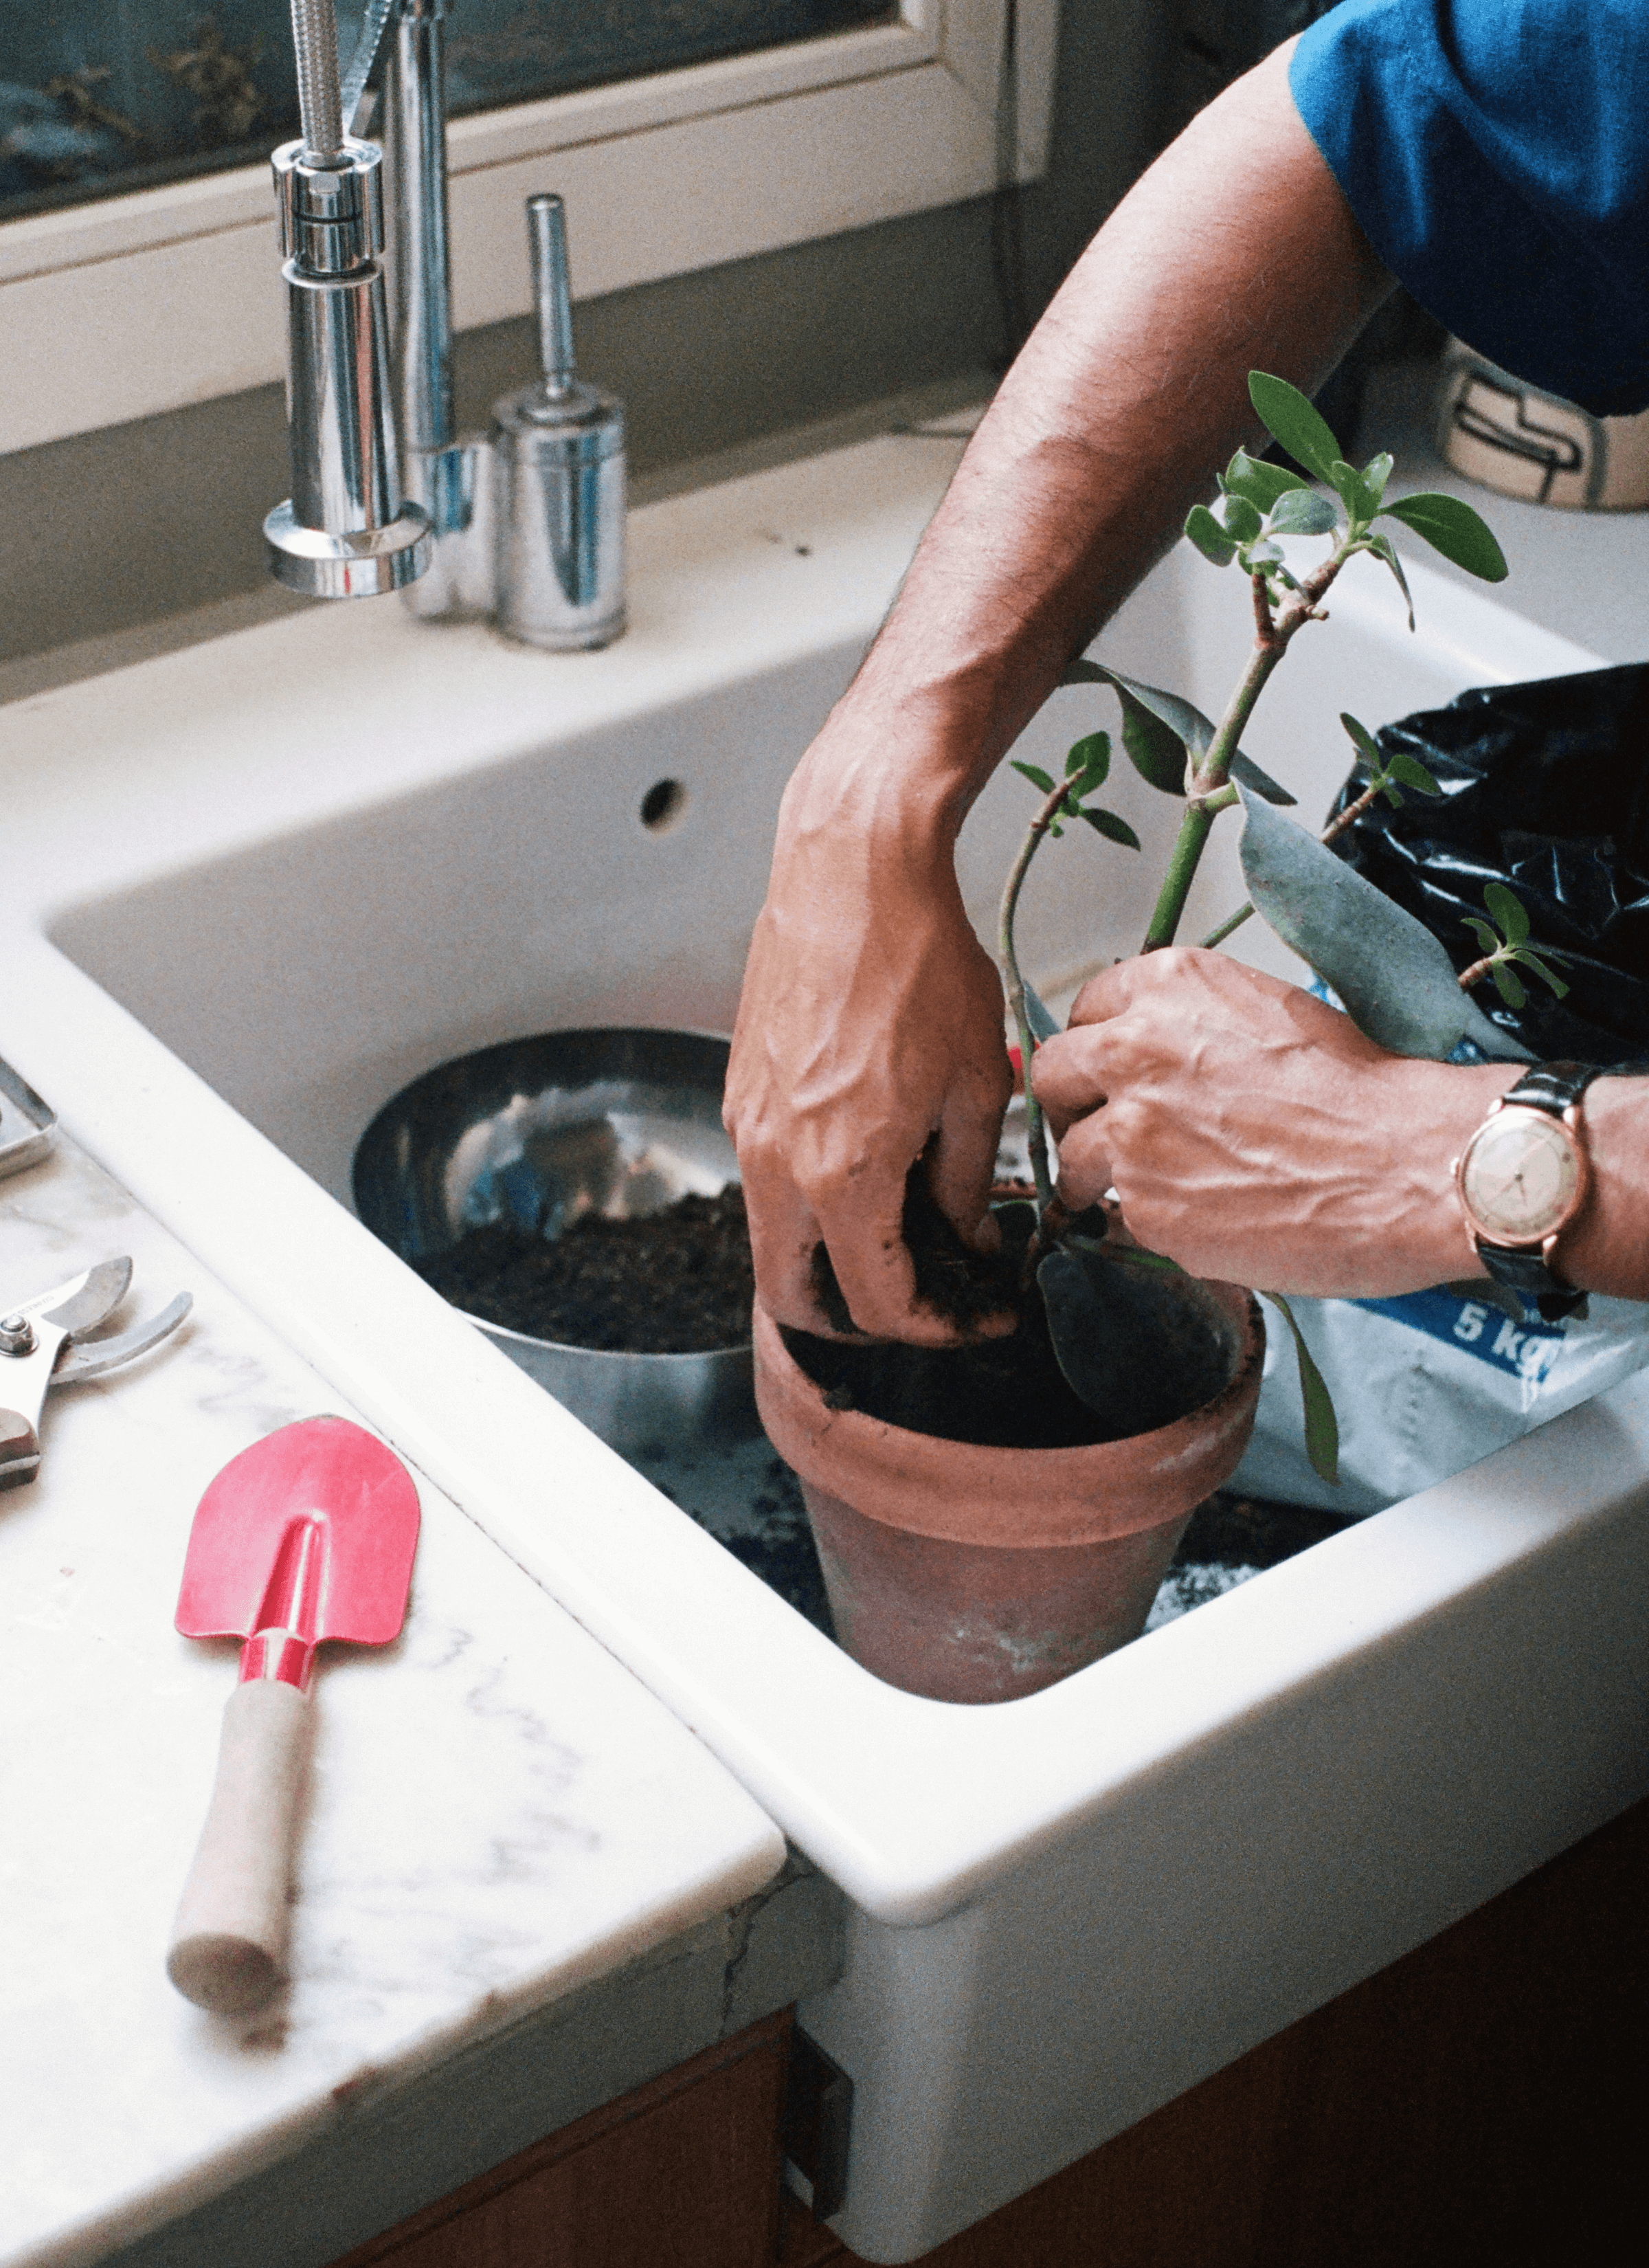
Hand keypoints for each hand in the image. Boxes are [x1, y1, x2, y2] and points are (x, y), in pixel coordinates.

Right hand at [725, 713, 1012, 1340]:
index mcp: (839, 1173)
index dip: (939, 1325)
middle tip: (930, 1297)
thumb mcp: (976, 1084)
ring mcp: (747, 1127)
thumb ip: (967, 1180)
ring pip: (775, 1243)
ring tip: (913, 1228)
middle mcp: (774, 1163)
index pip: (879, 1302)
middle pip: (796, 1300)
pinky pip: (768, 1182)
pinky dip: (814, 1203)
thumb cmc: (917, 957)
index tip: (981, 1309)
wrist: (853, 870)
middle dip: (864, 1319)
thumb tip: (965, 1235)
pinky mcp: (742, 1093)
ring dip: (836, 1259)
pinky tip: (878, 1164)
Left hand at [1031, 949, 1507, 1297]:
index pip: (1085, 1011)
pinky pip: (1115, 1215)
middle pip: (1052, 1076)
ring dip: (1099, 1175)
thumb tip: (1151, 1055)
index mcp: (1166, 986)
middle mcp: (1131, 1049)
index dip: (1099, 1051)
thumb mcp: (1270, 1012)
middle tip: (1105, 1133)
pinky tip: (1201, 1218)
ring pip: (1070, 1157)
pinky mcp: (1143, 1206)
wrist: (1414, 1163)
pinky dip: (1146, 1223)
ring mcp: (1129, 1132)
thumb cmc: (1363, 1092)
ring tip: (1158, 1188)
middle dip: (1074, 1107)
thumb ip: (1192, 1026)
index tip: (1110, 1076)